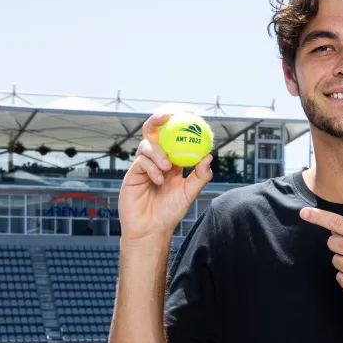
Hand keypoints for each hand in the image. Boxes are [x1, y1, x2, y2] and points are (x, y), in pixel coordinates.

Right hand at [118, 108, 212, 240]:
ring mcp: (144, 165)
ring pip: (147, 145)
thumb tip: (209, 156)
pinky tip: (158, 180)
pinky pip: (141, 161)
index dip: (180, 123)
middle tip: (168, 115)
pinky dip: (151, 167)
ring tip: (167, 168)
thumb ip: (200, 176)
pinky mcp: (132, 173)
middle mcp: (157, 160)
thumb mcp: (189, 194)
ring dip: (158, 152)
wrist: (151, 229)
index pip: (175, 137)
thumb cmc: (170, 213)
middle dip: (159, 119)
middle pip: (155, 132)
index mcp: (172, 162)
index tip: (190, 112)